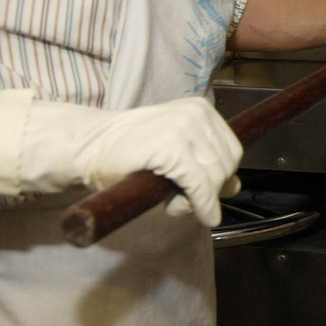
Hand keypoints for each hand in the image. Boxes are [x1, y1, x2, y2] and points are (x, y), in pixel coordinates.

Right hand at [0, 90, 242, 226]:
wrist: (89, 146)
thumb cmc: (128, 152)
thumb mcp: (175, 153)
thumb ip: (205, 166)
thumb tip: (236, 186)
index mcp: (200, 110)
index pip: (232, 151)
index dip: (220, 177)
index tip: (202, 191)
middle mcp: (197, 114)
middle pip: (227, 165)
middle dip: (211, 190)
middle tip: (181, 199)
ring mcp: (185, 128)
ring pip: (216, 178)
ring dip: (200, 200)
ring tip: (172, 201)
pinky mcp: (173, 148)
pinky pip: (201, 186)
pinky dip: (203, 206)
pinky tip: (197, 215)